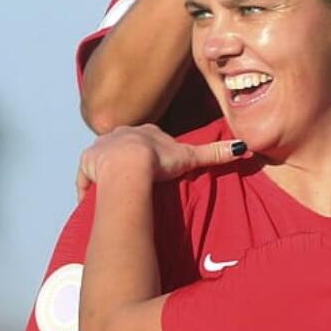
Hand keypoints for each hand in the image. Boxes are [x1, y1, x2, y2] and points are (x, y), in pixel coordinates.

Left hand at [76, 124, 245, 199]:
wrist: (129, 168)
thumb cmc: (160, 162)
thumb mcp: (191, 157)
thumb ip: (215, 153)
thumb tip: (244, 147)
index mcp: (144, 131)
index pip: (148, 138)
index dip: (153, 151)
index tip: (158, 166)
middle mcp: (120, 134)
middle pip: (124, 145)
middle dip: (129, 157)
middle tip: (138, 178)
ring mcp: (101, 148)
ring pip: (104, 158)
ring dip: (108, 170)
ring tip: (117, 187)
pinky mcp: (87, 164)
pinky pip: (86, 176)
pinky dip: (89, 186)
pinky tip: (94, 198)